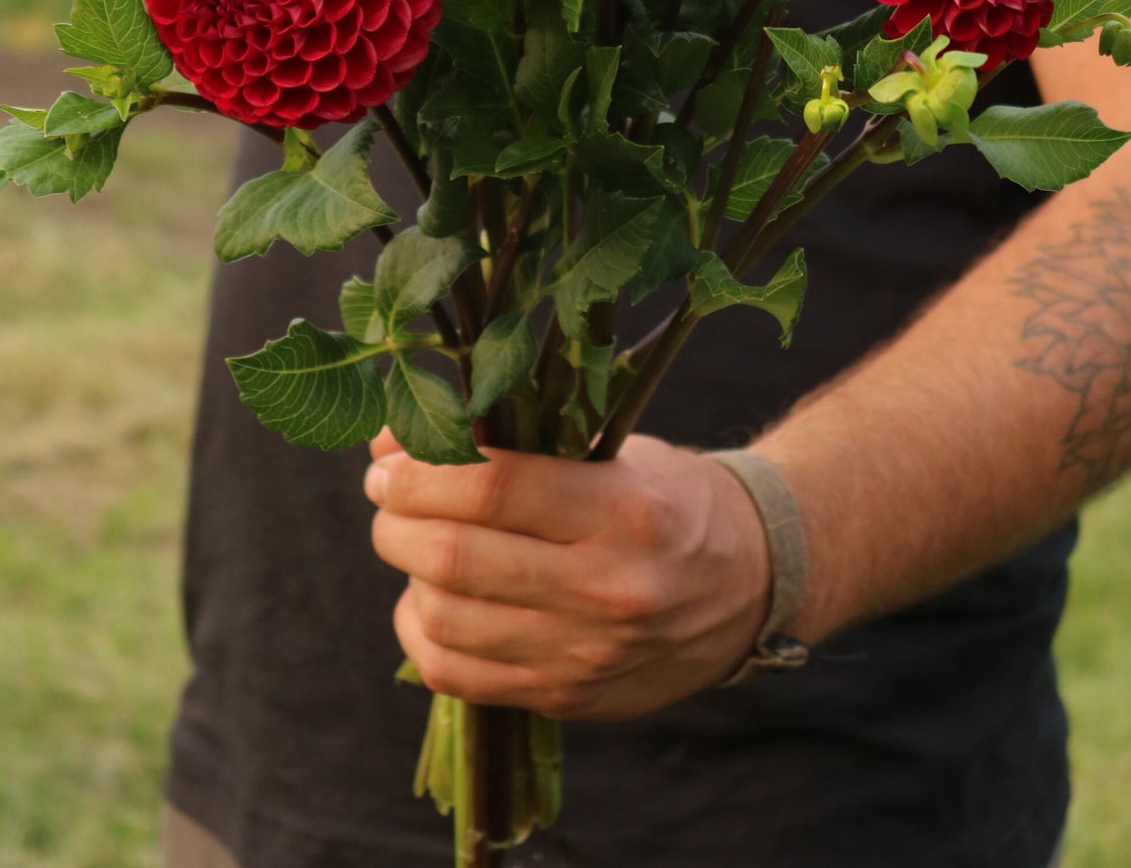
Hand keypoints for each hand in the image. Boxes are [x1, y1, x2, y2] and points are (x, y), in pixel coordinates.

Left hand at [364, 430, 770, 719]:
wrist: (746, 587)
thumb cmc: (669, 498)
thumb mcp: (618, 453)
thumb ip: (524, 446)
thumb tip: (408, 433)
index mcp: (622, 511)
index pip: (493, 488)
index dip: (421, 467)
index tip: (389, 450)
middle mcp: (604, 590)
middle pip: (453, 556)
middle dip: (395, 515)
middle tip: (384, 488)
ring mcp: (582, 655)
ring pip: (443, 618)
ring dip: (404, 569)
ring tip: (410, 536)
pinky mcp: (565, 697)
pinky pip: (455, 675)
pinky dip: (421, 630)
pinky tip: (429, 596)